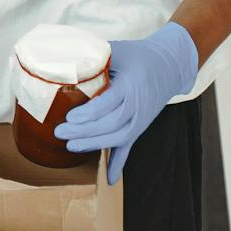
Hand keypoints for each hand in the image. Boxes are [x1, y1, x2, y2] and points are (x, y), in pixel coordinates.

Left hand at [55, 22, 198, 184]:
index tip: (69, 117)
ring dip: (95, 144)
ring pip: (119, 138)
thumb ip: (92, 56)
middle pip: (111, 124)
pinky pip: (130, 147)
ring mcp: (140, 119)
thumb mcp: (117, 51)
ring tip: (71, 146)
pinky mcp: (140, 127)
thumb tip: (60, 59)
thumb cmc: (138, 56)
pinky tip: (110, 180)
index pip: (108, 104)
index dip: (88, 113)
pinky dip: (119, 164)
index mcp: (130, 85)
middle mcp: (138, 105)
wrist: (170, 65)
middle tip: (60, 133)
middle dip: (84, 132)